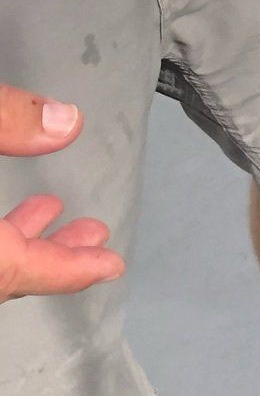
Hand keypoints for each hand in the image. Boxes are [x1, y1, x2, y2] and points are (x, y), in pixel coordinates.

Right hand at [0, 88, 123, 302]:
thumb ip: (4, 120)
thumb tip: (67, 122)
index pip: (14, 270)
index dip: (66, 270)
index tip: (112, 267)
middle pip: (1, 274)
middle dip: (48, 253)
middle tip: (96, 233)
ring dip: (15, 238)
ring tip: (52, 206)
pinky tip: (7, 201)